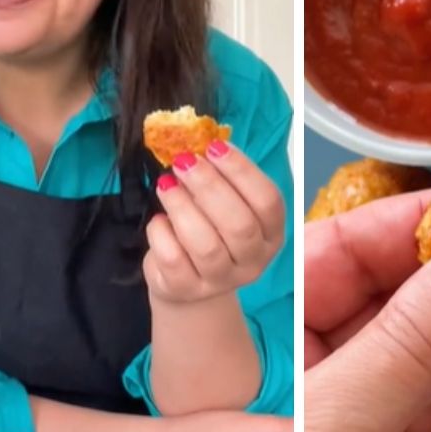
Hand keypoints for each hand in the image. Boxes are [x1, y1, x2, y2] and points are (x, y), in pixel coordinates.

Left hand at [145, 141, 284, 303]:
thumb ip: (220, 178)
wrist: (188, 283)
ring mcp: (221, 280)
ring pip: (206, 245)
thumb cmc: (210, 231)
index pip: (268, 201)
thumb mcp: (224, 205)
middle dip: (209, 187)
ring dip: (182, 207)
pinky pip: (173, 260)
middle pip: (239, 225)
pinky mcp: (186, 289)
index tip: (213, 147)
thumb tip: (199, 142)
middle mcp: (253, 261)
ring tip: (166, 185)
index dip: (242, 171)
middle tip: (183, 162)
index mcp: (271, 233)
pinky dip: (161, 233)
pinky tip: (159, 220)